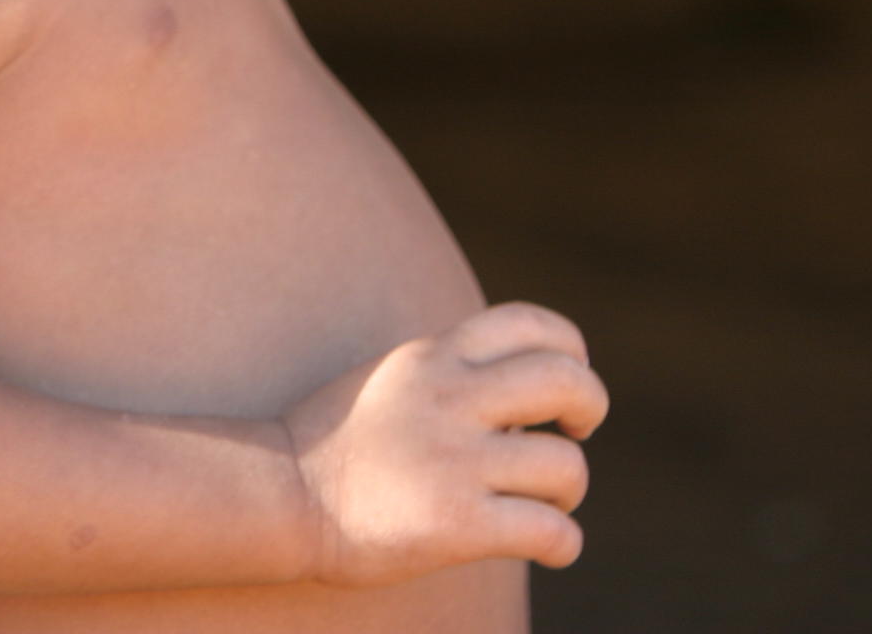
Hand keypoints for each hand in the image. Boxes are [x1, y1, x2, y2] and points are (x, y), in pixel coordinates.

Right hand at [283, 302, 605, 587]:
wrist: (281, 497)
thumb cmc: (337, 443)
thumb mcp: (394, 378)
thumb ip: (453, 370)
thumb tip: (520, 385)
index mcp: (434, 357)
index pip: (530, 324)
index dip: (570, 349)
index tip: (565, 382)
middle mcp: (448, 399)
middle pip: (566, 380)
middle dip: (590, 406)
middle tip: (573, 433)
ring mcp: (453, 461)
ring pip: (566, 465)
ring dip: (569, 490)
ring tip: (546, 504)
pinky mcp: (455, 524)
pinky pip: (549, 532)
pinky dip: (564, 544)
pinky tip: (549, 548)